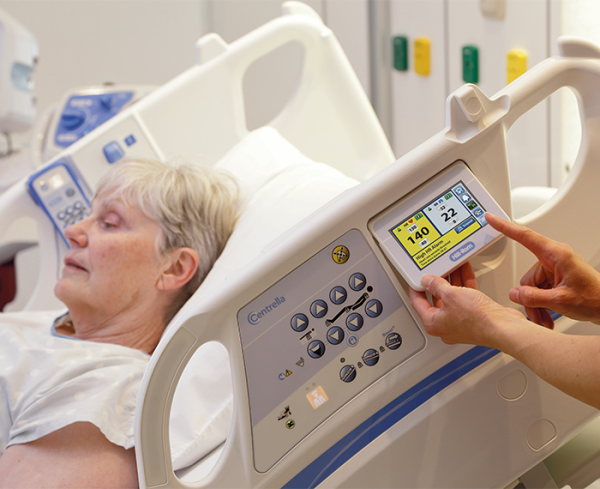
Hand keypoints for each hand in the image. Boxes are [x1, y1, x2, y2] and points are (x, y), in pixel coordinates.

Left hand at [409, 263, 526, 346]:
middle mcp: (445, 325)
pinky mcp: (473, 317)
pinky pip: (465, 298)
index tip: (416, 277)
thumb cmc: (478, 320)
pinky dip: (464, 285)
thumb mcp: (451, 295)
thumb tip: (427, 280)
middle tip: (436, 268)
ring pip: (452, 297)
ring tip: (451, 265)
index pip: (417, 302)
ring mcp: (459, 322)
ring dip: (452, 281)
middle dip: (438, 281)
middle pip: (436, 299)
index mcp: (433, 323)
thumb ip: (437, 285)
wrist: (504, 328)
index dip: (416, 287)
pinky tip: (465, 272)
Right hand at [486, 213, 599, 326]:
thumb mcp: (561, 300)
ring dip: (536, 303)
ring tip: (547, 315)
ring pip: (530, 286)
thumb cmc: (595, 298)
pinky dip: (541, 303)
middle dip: (530, 296)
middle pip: (527, 276)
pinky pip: (538, 290)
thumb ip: (533, 297)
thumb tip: (515, 294)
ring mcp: (554, 268)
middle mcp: (554, 258)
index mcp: (556, 254)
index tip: (492, 218)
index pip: (525, 236)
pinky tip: (548, 313)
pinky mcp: (555, 277)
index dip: (505, 227)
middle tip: (539, 311)